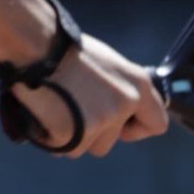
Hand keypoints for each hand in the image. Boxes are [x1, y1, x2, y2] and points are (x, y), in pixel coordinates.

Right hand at [10, 34, 168, 158]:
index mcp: (138, 85)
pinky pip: (63, 147)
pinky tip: (46, 113)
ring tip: (58, 107)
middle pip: (111, 142)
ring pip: (86, 147)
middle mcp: (124, 105)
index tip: (120, 125)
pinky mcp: (73, 134)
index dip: (136, 129)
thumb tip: (121, 110)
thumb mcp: (108, 64)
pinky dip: (52, 137)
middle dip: (92, 132)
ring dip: (72, 135)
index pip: (157, 124)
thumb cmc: (66, 49)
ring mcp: (99, 121)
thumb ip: (120, 89)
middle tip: (73, 108)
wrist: (36, 45)